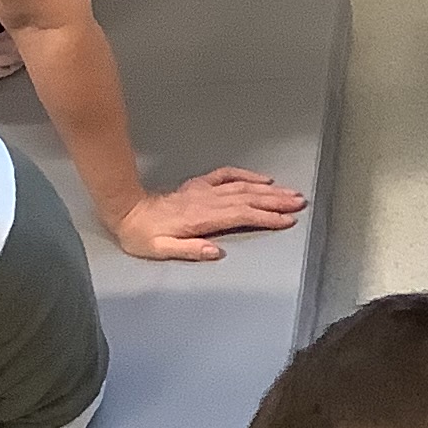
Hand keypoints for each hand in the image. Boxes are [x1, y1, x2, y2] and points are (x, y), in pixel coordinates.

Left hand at [109, 169, 306, 263]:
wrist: (127, 211)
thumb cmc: (143, 236)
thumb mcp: (160, 250)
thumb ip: (189, 250)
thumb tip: (217, 251)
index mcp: (201, 219)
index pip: (241, 216)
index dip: (265, 218)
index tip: (286, 220)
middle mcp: (207, 201)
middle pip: (248, 199)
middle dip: (276, 201)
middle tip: (300, 203)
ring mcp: (205, 190)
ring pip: (243, 187)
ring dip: (269, 190)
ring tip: (291, 193)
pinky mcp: (199, 185)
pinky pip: (227, 175)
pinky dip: (247, 175)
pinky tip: (262, 178)